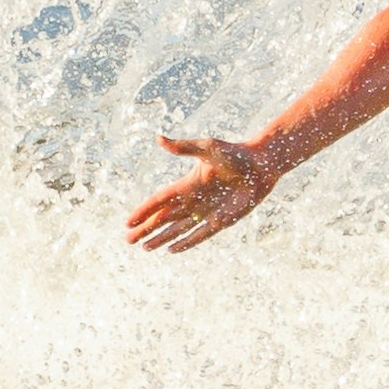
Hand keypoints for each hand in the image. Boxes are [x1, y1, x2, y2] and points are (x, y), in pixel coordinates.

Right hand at [126, 134, 277, 251]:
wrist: (261, 165)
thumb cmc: (235, 153)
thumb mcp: (207, 148)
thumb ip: (183, 147)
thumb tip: (158, 138)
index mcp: (187, 184)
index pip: (159, 201)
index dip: (144, 211)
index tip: (128, 222)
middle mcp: (194, 200)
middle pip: (164, 219)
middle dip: (146, 229)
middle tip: (128, 240)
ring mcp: (206, 212)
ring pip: (178, 229)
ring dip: (161, 238)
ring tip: (145, 248)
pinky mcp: (221, 221)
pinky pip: (199, 235)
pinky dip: (186, 243)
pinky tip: (172, 250)